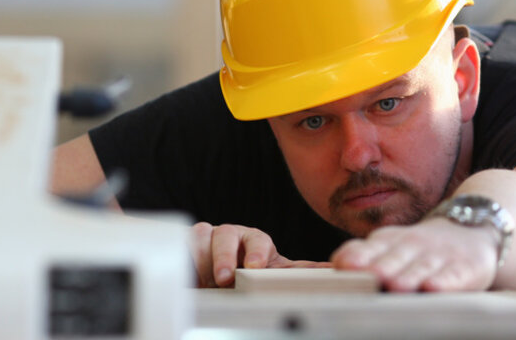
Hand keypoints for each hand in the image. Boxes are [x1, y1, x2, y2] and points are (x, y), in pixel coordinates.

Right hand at [190, 222, 330, 287]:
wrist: (214, 278)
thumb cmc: (247, 274)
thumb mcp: (273, 274)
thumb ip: (299, 272)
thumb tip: (332, 269)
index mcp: (256, 243)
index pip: (259, 242)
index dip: (257, 252)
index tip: (255, 266)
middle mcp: (233, 236)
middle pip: (229, 235)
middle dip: (225, 256)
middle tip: (225, 278)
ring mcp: (208, 237)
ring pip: (204, 237)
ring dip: (204, 260)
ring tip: (206, 280)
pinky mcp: (186, 240)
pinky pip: (183, 242)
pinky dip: (186, 259)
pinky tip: (188, 274)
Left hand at [330, 218, 497, 291]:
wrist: (470, 228)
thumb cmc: (418, 248)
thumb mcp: (388, 245)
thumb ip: (361, 254)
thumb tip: (338, 262)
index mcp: (389, 240)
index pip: (372, 247)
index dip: (359, 256)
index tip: (345, 266)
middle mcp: (413, 245)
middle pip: (395, 258)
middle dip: (382, 267)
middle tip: (371, 276)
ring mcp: (439, 256)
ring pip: (421, 267)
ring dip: (409, 276)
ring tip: (396, 285)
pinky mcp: (465, 268)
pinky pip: (453, 276)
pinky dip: (444, 282)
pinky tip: (433, 288)